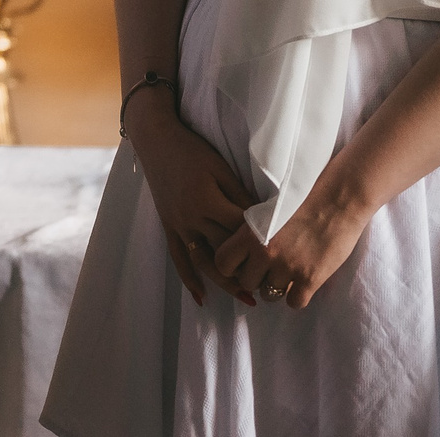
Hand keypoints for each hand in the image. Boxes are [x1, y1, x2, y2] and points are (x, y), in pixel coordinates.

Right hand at [125, 92, 260, 307]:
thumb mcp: (221, 168)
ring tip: (246, 300)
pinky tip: (201, 297)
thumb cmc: (193, 151)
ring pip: (203, 262)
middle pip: (225, 252)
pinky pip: (178, 258)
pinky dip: (189, 279)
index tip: (283, 256)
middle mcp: (192, 218)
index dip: (262, 244)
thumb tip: (264, 221)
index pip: (240, 231)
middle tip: (275, 286)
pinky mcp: (169, 226)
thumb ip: (241, 196)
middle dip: (249, 270)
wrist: (155, 139)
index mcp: (208, 202)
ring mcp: (178, 225)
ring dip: (224, 284)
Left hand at [213, 169, 374, 310]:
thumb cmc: (303, 199)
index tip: (244, 262)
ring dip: (277, 288)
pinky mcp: (309, 278)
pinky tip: (303, 283)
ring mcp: (286, 267)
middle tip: (270, 269)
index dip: (233, 266)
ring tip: (288, 273)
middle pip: (246, 283)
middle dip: (256, 278)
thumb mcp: (267, 212)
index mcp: (249, 233)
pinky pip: (294, 303)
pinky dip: (298, 296)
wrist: (338, 198)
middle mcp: (263, 252)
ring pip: (269, 295)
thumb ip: (252, 234)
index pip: (222, 263)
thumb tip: (243, 257)